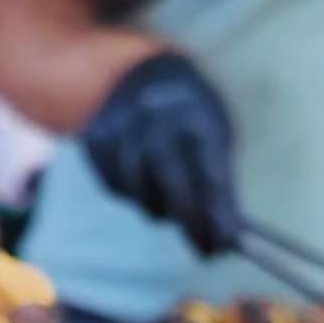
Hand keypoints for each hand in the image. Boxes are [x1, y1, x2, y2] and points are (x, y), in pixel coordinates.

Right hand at [78, 51, 243, 256]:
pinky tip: (142, 179)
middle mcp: (156, 116)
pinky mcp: (95, 138)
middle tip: (203, 248)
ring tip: (168, 200)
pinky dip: (131, 191)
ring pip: (138, 192)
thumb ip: (221, 184)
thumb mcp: (216, 135)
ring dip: (157, 207)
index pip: (208, 172)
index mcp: (195, 112)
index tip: (222, 246)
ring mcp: (121, 125)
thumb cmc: (190, 117)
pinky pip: (114, 185)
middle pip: (172, 185)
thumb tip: (227, 238)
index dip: (215, 214)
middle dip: (189, 221)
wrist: (141, 74)